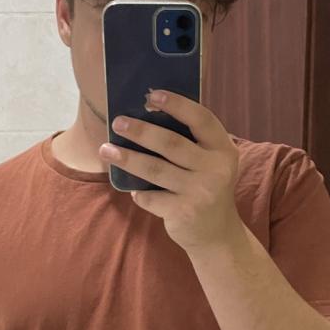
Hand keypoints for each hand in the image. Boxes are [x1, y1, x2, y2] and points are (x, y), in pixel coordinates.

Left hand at [99, 91, 242, 253]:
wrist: (217, 234)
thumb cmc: (206, 187)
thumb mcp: (210, 162)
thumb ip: (191, 141)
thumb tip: (146, 114)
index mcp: (223, 149)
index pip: (202, 119)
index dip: (177, 105)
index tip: (153, 95)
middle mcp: (215, 169)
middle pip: (172, 144)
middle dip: (141, 131)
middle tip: (118, 122)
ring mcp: (200, 192)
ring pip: (155, 170)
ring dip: (127, 158)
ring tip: (106, 150)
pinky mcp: (183, 212)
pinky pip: (150, 197)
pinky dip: (138, 193)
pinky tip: (133, 190)